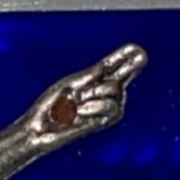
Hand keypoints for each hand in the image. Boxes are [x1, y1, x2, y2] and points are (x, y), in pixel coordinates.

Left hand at [28, 42, 144, 145]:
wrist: (41, 129)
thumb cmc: (51, 107)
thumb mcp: (71, 84)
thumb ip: (91, 76)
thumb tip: (106, 67)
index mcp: (94, 80)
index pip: (114, 66)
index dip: (125, 57)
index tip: (137, 50)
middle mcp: (103, 93)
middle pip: (118, 79)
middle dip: (98, 83)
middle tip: (78, 93)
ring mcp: (106, 108)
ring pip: (116, 91)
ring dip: (96, 94)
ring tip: (79, 101)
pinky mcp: (103, 121)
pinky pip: (111, 107)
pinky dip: (95, 106)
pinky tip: (80, 111)